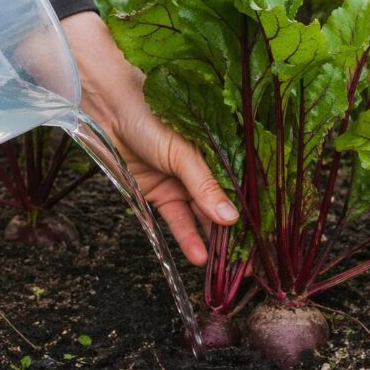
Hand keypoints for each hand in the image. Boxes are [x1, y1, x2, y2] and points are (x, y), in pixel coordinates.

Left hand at [61, 12, 239, 265]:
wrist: (105, 104)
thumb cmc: (150, 113)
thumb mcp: (182, 151)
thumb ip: (204, 186)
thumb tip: (231, 218)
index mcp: (216, 149)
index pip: (239, 184)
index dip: (250, 209)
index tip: (263, 235)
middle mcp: (201, 166)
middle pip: (220, 204)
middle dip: (232, 232)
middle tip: (247, 260)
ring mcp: (179, 180)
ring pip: (199, 216)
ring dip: (209, 240)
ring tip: (221, 265)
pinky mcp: (157, 192)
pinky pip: (175, 219)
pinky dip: (186, 237)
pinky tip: (198, 255)